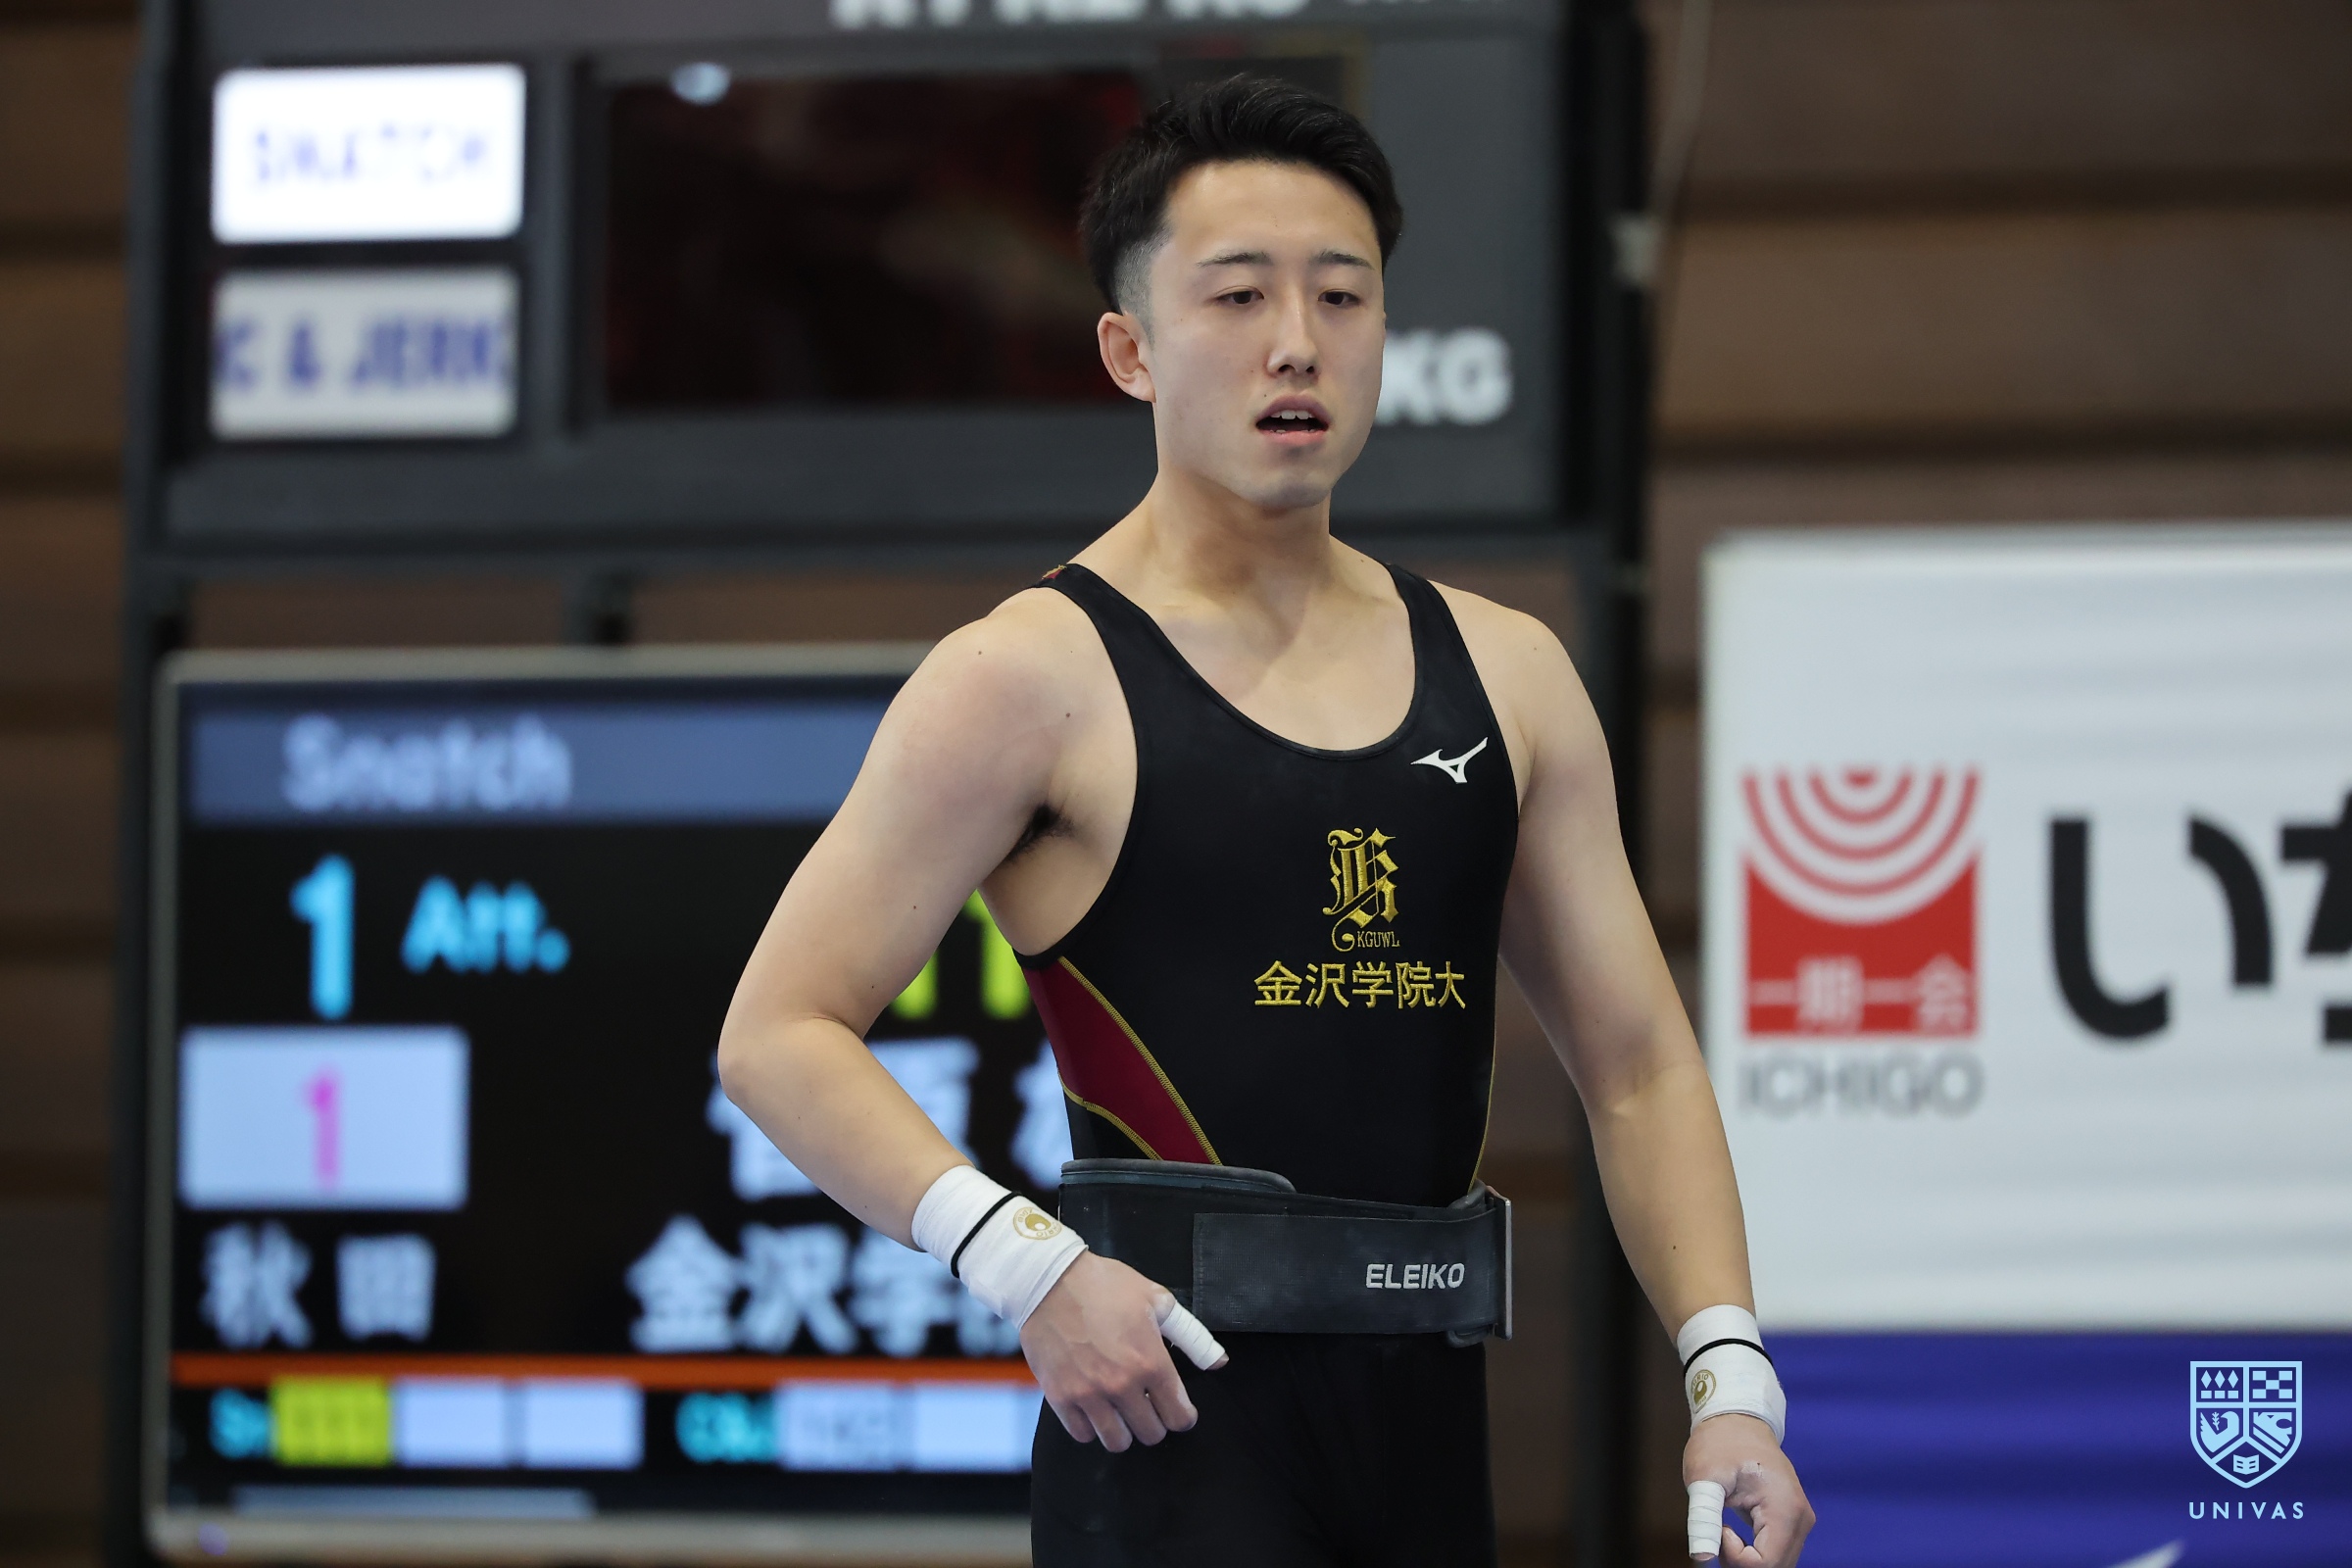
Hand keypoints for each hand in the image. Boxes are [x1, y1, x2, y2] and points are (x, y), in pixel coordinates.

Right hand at [1019, 1252, 1209, 1451]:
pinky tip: (1095, 1408)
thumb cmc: (1106, 1286)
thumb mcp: (1157, 1301)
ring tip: (1121, 1411)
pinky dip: (1091, 1427)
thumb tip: (1219, 1363)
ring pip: (1117, 1442)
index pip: (1179, 1417)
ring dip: (1124, 1430)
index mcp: (1151, 1362)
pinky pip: (1082, 1435)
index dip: (1183, 1416)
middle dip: (1155, 1422)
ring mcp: (1088, 1395)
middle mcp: (1122, 1386)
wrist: (1049, 1280)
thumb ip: (1192, 1336)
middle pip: (1151, 1434)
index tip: (1178, 1410)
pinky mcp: (1060, 1397)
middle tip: (1148, 1405)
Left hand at [1683, 1414, 1812, 1565]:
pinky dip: (1752, 1554)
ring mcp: (1799, 1522)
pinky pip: (1775, 1554)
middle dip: (1740, 1562)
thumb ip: (1704, 1519)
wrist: (1737, 1421)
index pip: (1765, 1564)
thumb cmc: (1720, 1444)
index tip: (1720, 1528)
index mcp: (1785, 1508)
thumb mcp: (1704, 1478)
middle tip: (1718, 1531)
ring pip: (1776, 1564)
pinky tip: (1734, 1533)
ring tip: (1725, 1528)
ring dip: (1747, 1559)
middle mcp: (1800, 1520)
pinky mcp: (1792, 1523)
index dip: (1735, 1557)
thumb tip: (1702, 1557)